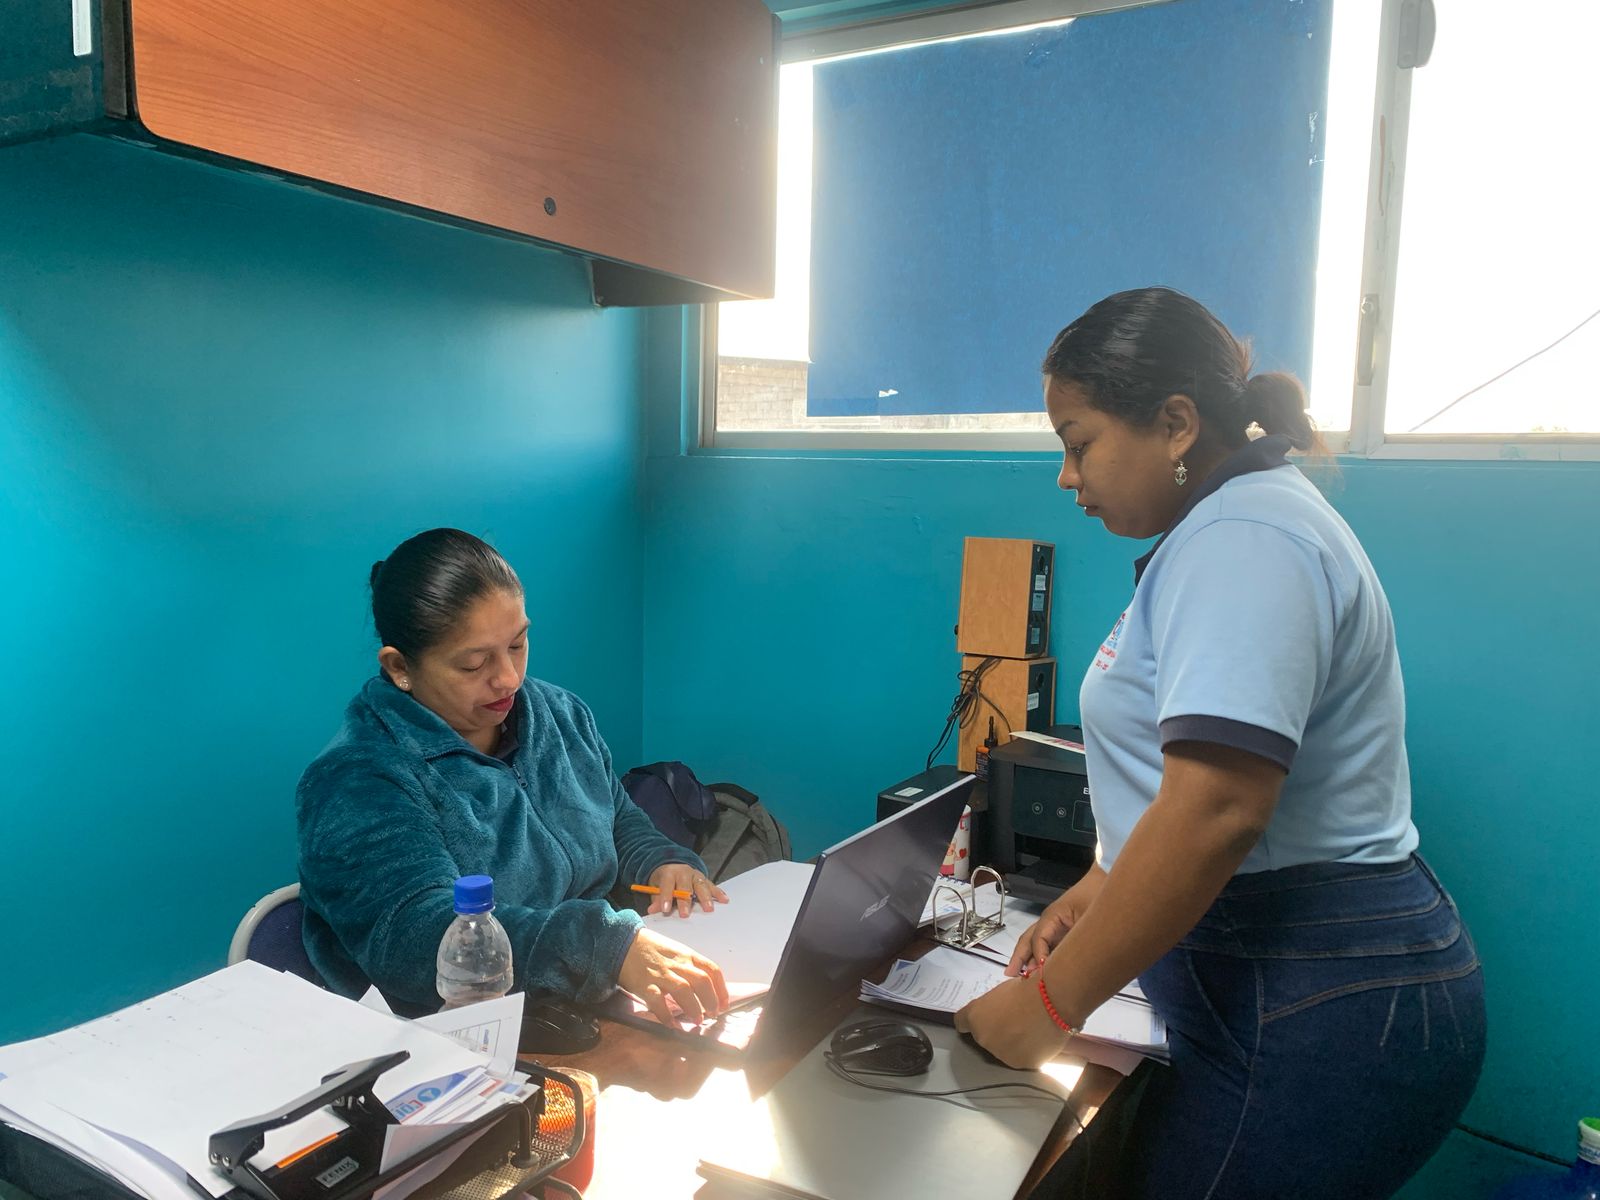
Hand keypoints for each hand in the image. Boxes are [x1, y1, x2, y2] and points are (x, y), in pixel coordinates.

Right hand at [618, 926, 729, 1026]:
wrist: (623, 943)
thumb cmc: (652, 949)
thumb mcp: (676, 951)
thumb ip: (690, 966)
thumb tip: (705, 989)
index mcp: (687, 955)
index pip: (712, 970)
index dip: (721, 990)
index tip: (724, 1004)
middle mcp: (677, 964)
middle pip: (702, 981)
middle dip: (711, 1000)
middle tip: (713, 1014)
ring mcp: (661, 974)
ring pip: (684, 991)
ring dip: (694, 1008)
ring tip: (698, 1021)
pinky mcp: (645, 985)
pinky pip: (659, 1003)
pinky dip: (667, 1016)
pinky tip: (673, 1025)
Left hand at [646, 863, 728, 917]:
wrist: (672, 865)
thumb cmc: (664, 880)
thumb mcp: (656, 886)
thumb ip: (657, 898)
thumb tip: (652, 910)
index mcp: (670, 873)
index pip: (667, 884)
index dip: (666, 897)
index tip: (665, 909)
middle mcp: (684, 872)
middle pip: (685, 886)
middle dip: (685, 901)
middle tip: (685, 914)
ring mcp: (696, 875)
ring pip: (701, 885)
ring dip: (705, 897)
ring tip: (709, 908)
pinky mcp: (704, 879)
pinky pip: (712, 886)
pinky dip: (718, 893)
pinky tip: (724, 900)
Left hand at [954, 974, 1070, 1069]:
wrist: (1051, 1001)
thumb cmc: (1026, 989)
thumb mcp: (1000, 993)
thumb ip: (991, 1008)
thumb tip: (995, 1015)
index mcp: (974, 1017)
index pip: (961, 1023)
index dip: (971, 1021)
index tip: (979, 1020)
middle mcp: (984, 1039)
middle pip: (986, 1038)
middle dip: (997, 1031)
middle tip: (1015, 1020)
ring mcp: (1003, 1055)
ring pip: (1004, 1051)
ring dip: (1012, 1043)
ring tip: (1030, 1029)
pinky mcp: (1022, 1064)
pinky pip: (1023, 1057)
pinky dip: (1029, 1051)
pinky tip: (1038, 1038)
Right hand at [1006, 867, 1105, 977]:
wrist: (1111, 880)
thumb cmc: (1099, 896)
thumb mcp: (1088, 919)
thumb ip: (1076, 942)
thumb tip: (1065, 965)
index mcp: (1053, 915)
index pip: (1039, 938)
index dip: (1038, 956)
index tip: (1042, 974)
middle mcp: (1051, 920)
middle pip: (1029, 939)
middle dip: (1019, 956)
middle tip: (1009, 974)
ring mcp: (1057, 925)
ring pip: (1036, 942)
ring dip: (1027, 957)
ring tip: (1017, 975)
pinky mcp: (1066, 929)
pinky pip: (1049, 944)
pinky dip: (1041, 956)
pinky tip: (1039, 969)